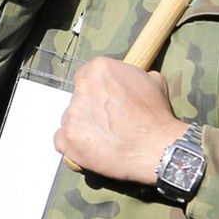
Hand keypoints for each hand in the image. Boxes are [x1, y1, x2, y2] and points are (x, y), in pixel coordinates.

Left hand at [55, 57, 183, 182]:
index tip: (105, 102)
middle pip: (77, 97)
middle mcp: (82, 88)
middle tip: (107, 123)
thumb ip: (133, 76)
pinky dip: (73, 145)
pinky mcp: (67, 138)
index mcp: (99, 69)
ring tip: (102, 139)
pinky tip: (90, 149)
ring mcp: (72, 114)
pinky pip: (61, 140)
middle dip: (89, 109)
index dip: (96, 90)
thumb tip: (131, 81)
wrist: (156, 147)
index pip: (86, 76)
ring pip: (70, 118)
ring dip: (82, 127)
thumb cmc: (157, 115)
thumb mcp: (153, 81)